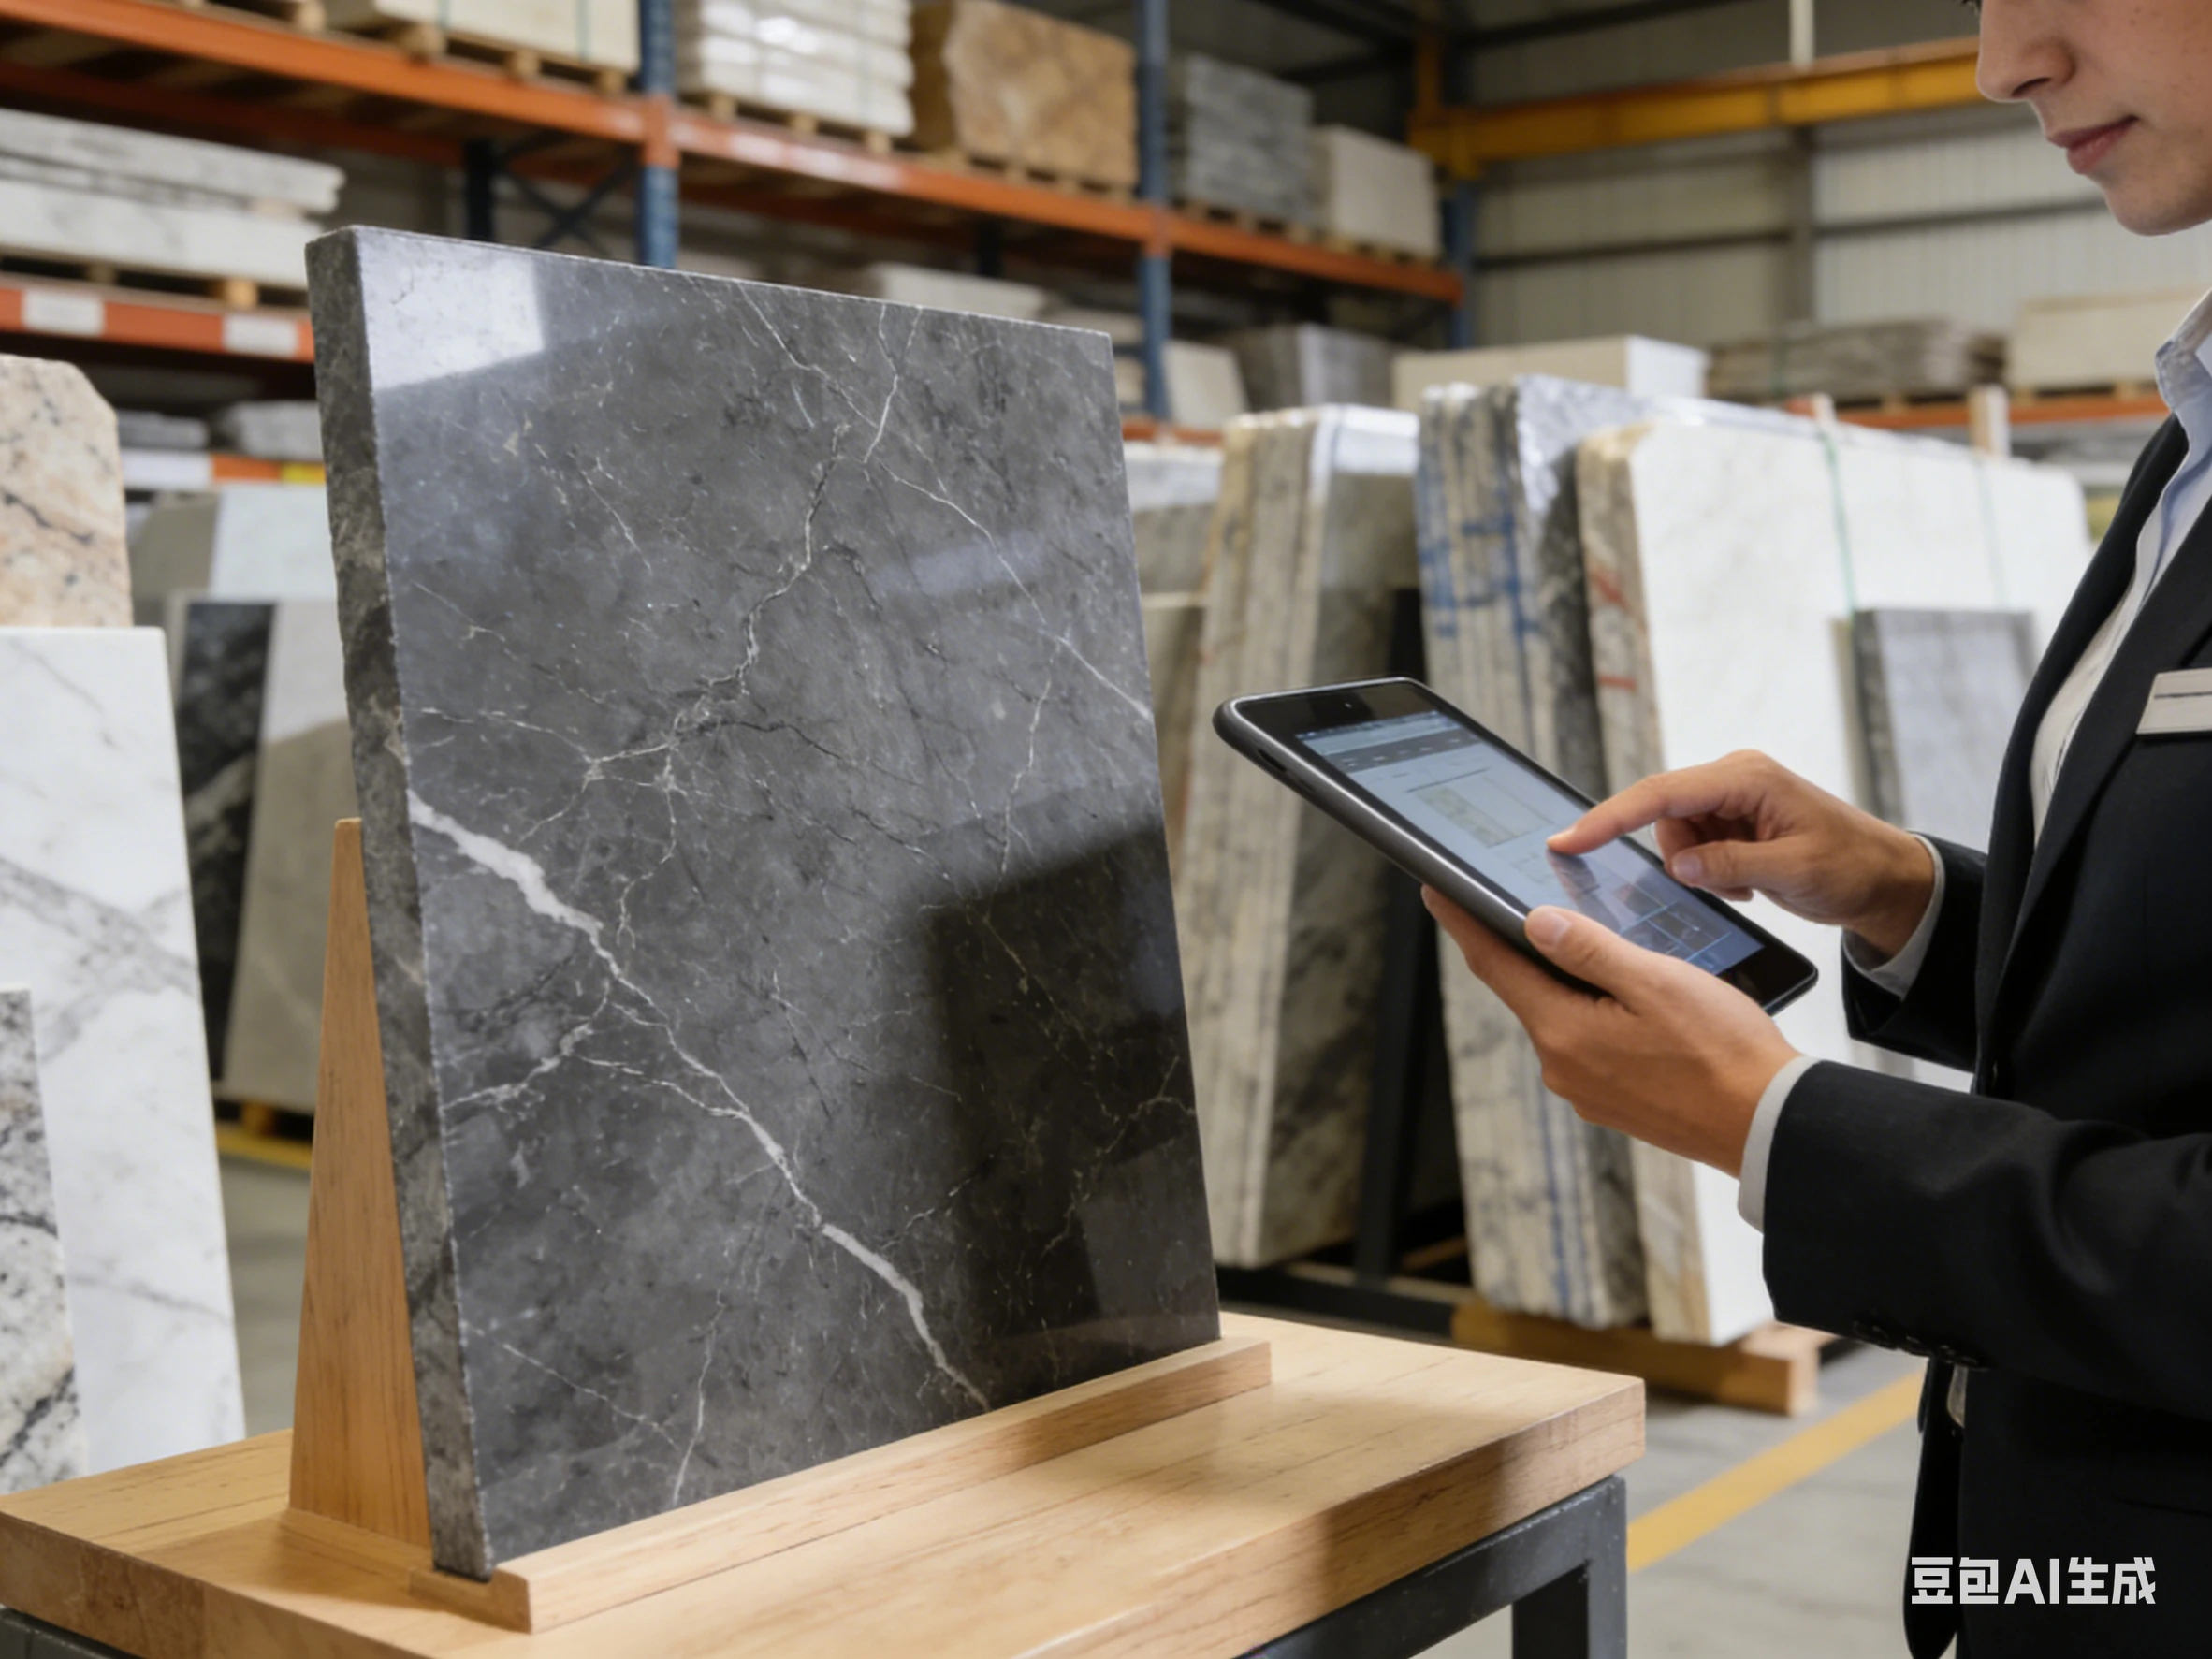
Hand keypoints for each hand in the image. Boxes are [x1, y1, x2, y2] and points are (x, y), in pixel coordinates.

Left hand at [1424, 892, 1799, 1175]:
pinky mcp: (1615, 1102)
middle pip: (1529, 990)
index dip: (1463, 923)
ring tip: (1599, 947)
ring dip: (1573, 982)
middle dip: (1527, 949)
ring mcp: (1587, 1090)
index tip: (1435, 892)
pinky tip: (1630, 999)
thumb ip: (1589, 950)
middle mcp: (1563, 1068)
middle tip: (1524, 903)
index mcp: (1564, 1033)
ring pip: (1564, 1016)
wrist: (1768, 1124)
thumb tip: (1533, 923)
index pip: (1495, 965)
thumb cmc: (1723, 1054)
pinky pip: (1591, 1044)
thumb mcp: (1655, 982)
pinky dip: (1598, 1013)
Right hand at [1549, 751, 1934, 960]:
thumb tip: (1679, 866)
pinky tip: (1746, 883)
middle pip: (1664, 816)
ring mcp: (1732, 798)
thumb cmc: (1852, 866)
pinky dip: (1709, 872)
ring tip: (1744, 887)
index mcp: (1746, 777)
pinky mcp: (1733, 820)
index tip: (1568, 840)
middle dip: (1680, 858)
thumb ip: (1731, 866)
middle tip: (1725, 889)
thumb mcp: (1793, 870)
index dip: (1609, 817)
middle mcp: (1734, 778)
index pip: (1661, 793)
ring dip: (1698, 868)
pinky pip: (1694, 846)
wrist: (1885, 879)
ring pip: (1675, 834)